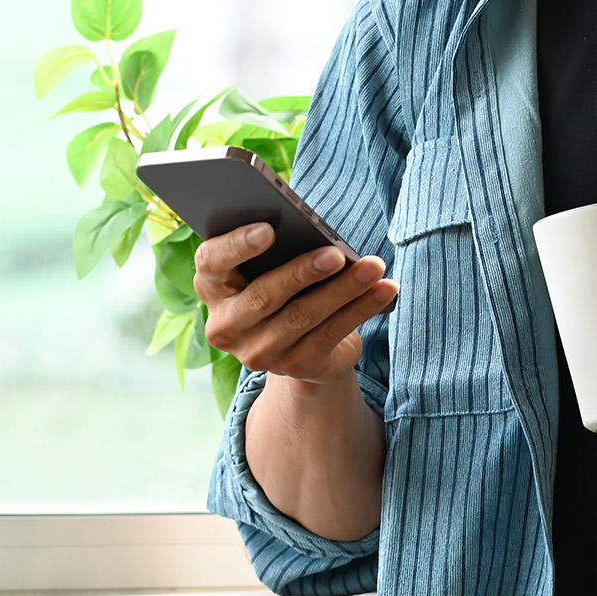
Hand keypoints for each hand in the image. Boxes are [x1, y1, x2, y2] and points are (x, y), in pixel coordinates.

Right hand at [197, 226, 398, 388]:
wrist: (300, 344)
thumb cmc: (282, 282)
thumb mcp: (268, 265)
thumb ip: (276, 248)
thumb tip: (313, 232)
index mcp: (211, 287)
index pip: (211, 262)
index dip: (237, 246)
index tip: (269, 229)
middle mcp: (227, 325)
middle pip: (263, 296)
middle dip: (303, 272)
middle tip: (335, 253)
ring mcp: (259, 352)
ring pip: (303, 316)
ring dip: (344, 289)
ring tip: (373, 266)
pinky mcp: (297, 366)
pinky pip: (333, 333)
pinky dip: (362, 308)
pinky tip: (385, 289)